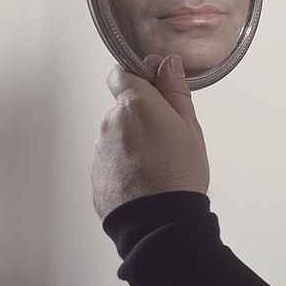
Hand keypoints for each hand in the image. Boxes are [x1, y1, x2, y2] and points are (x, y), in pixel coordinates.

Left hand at [91, 53, 209, 220]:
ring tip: (159, 163)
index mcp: (134, 105)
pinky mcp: (96, 173)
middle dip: (142, 115)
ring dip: (134, 140)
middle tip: (168, 135)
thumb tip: (169, 64)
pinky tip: (146, 177)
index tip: (156, 86)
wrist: (160, 221)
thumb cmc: (179, 174)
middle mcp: (110, 123)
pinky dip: (126, 162)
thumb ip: (175, 92)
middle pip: (123, 107)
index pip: (121, 73)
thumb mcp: (189, 127)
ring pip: (118, 134)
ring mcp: (100, 149)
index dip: (139, 76)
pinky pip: (112, 158)